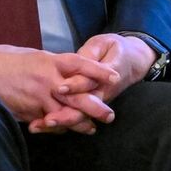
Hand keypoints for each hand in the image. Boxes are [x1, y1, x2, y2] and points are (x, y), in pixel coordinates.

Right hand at [0, 41, 118, 127]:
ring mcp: (36, 97)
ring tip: (91, 129)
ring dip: (78, 123)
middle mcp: (46, 79)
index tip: (116, 78)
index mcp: (49, 61)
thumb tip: (72, 72)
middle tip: (110, 116)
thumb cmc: (6, 61)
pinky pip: (46, 122)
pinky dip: (56, 127)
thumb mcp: (34, 57)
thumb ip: (54, 66)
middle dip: (95, 107)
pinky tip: (64, 130)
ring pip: (63, 114)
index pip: (80, 64)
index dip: (98, 71)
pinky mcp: (26, 112)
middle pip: (77, 96)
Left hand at [24, 34, 155, 134]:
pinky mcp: (89, 105)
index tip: (60, 88)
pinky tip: (36, 126)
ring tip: (38, 126)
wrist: (133, 62)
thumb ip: (91, 52)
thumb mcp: (105, 44)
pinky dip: (56, 124)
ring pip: (79, 116)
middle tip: (47, 120)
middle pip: (83, 107)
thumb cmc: (115, 50)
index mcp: (107, 74)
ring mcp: (95, 101)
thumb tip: (76, 58)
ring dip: (59, 123)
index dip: (75, 85)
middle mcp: (101, 92)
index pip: (89, 81)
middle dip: (65, 115)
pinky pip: (74, 117)